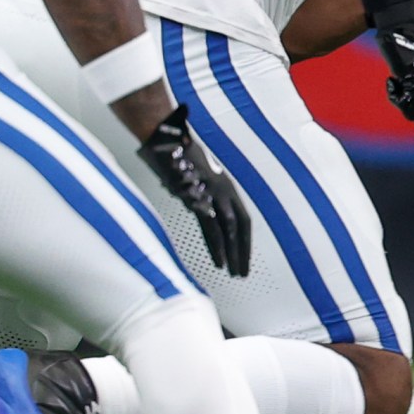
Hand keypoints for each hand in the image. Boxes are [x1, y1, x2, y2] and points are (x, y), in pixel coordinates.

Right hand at [136, 106, 251, 276]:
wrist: (167, 140)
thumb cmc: (177, 157)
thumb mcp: (195, 177)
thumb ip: (200, 195)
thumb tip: (200, 211)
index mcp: (226, 187)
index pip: (243, 219)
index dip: (245, 240)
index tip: (245, 257)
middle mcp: (225, 191)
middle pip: (240, 226)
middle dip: (243, 251)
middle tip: (244, 273)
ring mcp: (213, 193)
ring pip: (229, 230)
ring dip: (233, 253)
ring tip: (234, 273)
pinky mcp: (199, 198)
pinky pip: (211, 227)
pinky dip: (216, 247)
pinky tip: (218, 262)